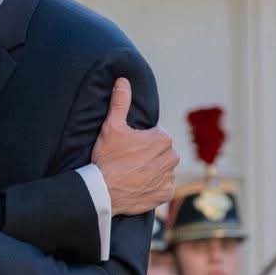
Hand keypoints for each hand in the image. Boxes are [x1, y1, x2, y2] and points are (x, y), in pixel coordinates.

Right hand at [88, 79, 176, 215]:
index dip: (141, 140)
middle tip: (129, 160)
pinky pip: (163, 186)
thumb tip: (123, 80)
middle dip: (149, 154)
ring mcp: (170, 178)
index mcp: (163, 139)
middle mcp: (172, 158)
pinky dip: (154, 186)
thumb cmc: (108, 158)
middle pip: (162, 152)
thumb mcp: (111, 127)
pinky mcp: (166, 194)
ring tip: (133, 173)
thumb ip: (120, 102)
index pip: (156, 135)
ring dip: (152, 170)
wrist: (103, 191)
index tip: (128, 147)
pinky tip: (139, 185)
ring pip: (163, 168)